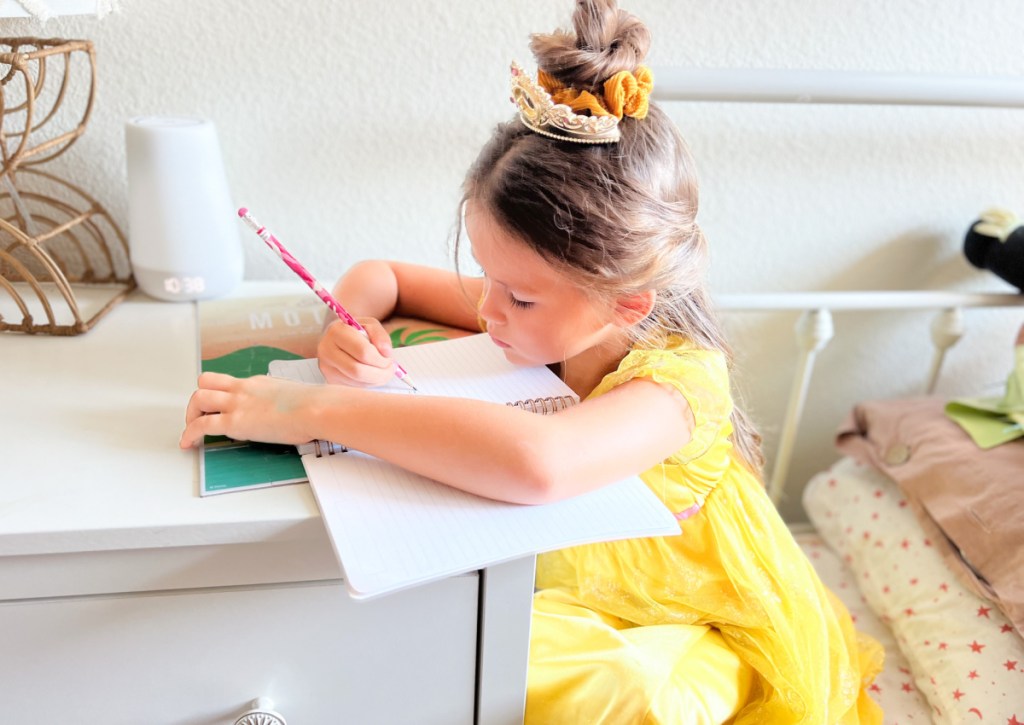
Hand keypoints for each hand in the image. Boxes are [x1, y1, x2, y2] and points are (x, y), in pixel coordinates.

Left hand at [179, 372, 321, 448]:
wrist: (316, 409)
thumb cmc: (315, 406)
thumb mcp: (295, 398)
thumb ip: (284, 403)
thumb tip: (291, 413)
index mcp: (259, 383)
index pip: (229, 383)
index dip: (219, 395)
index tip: (219, 408)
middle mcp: (243, 389)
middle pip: (205, 383)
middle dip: (198, 401)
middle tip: (199, 417)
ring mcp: (237, 403)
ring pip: (198, 398)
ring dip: (190, 415)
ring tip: (192, 431)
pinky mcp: (235, 421)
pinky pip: (202, 425)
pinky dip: (189, 434)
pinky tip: (188, 444)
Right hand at [317, 317, 397, 386]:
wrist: (334, 339)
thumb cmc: (355, 331)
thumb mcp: (369, 325)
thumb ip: (379, 335)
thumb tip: (387, 353)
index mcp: (337, 332)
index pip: (363, 352)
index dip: (380, 358)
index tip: (389, 358)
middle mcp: (327, 350)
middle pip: (358, 370)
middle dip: (380, 373)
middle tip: (390, 369)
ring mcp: (326, 367)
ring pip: (356, 382)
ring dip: (376, 380)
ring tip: (384, 372)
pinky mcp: (329, 380)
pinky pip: (354, 387)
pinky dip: (368, 383)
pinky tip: (373, 376)